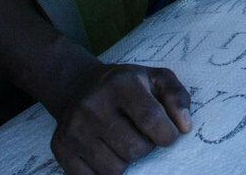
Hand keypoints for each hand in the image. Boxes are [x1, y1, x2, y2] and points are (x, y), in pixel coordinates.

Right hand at [49, 62, 191, 174]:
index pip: (151, 120)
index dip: (167, 135)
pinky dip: (104, 171)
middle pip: (135, 149)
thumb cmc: (127, 86)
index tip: (167, 134)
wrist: (80, 86)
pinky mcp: (61, 147)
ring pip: (115, 169)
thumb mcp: (156, 79)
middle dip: (146, 147)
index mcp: (121, 83)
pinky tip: (105, 151)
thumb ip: (177, 97)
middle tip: (140, 135)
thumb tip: (184, 126)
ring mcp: (74, 127)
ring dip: (126, 161)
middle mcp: (93, 104)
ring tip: (122, 142)